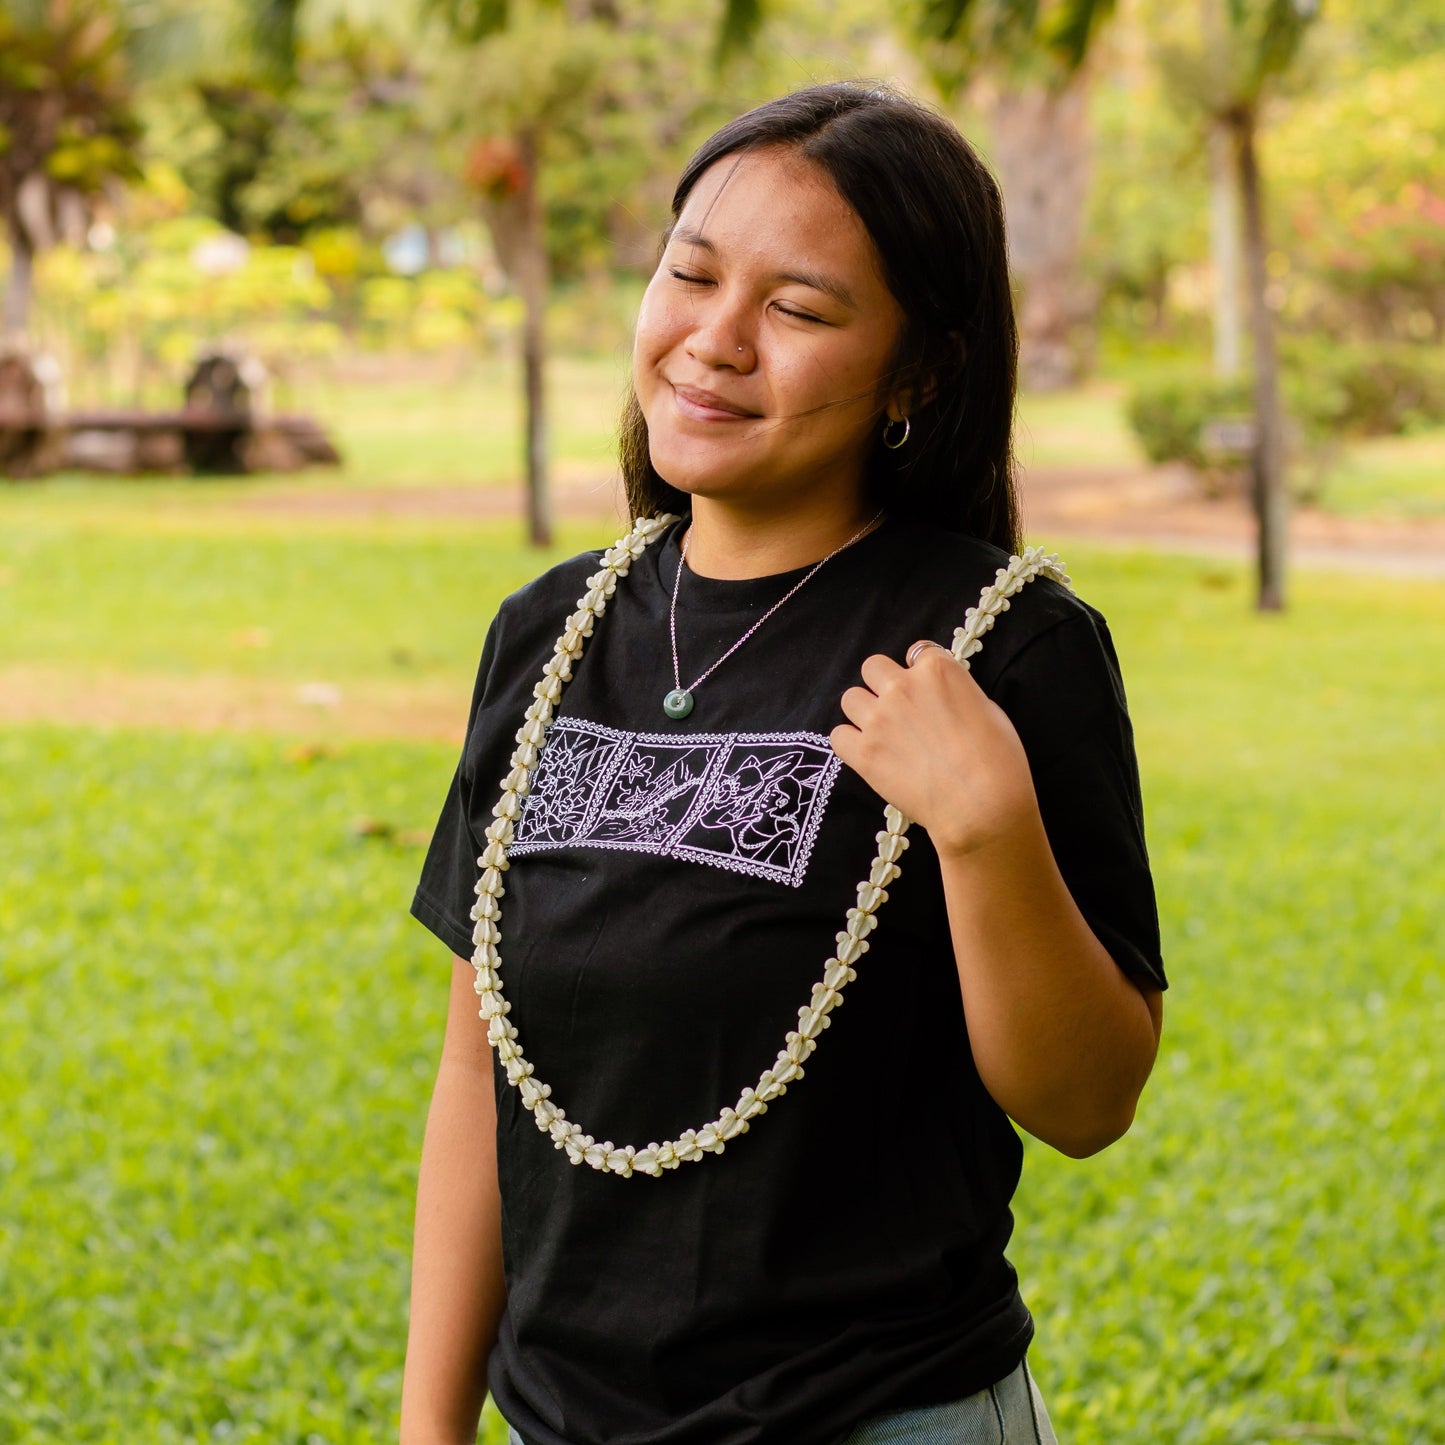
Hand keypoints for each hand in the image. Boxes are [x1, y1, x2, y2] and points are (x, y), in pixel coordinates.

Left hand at [830, 641, 1039, 856]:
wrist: (982, 805)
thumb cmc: (998, 760)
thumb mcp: (988, 709)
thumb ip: (956, 693)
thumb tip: (941, 697)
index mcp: (938, 670)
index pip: (916, 651)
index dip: (919, 672)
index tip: (925, 691)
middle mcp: (903, 686)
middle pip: (873, 667)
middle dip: (883, 685)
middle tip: (898, 711)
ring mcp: (879, 718)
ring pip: (851, 699)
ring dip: (863, 712)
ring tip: (881, 734)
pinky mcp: (863, 752)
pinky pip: (838, 735)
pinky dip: (850, 744)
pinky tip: (868, 755)